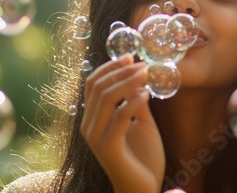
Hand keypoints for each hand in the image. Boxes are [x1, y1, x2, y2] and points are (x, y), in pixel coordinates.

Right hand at [81, 54, 164, 192]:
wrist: (144, 188)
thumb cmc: (143, 156)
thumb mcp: (141, 122)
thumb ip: (135, 102)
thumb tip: (138, 77)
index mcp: (93, 118)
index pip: (93, 84)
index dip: (109, 68)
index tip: (129, 57)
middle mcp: (89, 126)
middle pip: (98, 87)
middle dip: (120, 71)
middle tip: (142, 63)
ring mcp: (96, 138)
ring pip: (106, 98)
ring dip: (128, 81)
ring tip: (147, 73)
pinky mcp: (108, 148)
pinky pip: (120, 117)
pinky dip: (134, 101)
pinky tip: (148, 94)